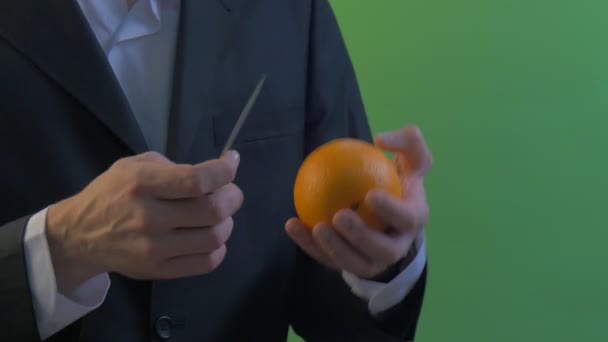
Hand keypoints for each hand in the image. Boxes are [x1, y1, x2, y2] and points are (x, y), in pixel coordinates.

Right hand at [46, 151, 242, 293]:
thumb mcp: (134, 166)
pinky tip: (210, 236)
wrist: (80, 236)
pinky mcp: (159, 271)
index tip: (231, 162)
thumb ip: (173, 167)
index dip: (224, 171)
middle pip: (212, 210)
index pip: (197, 180)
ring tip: (219, 215)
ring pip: (214, 238)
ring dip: (227, 223)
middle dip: (233, 196)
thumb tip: (214, 174)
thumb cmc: (112, 194)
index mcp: (142, 184)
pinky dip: (218, 248)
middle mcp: (149, 217)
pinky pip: (206, 263)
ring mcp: (155, 248)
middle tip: (230, 191)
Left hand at [286, 126, 431, 278]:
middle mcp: (397, 245)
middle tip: (339, 216)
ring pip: (356, 264)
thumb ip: (406, 140)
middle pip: (384, 251)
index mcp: (414, 219)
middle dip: (361, 237)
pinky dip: (308, 245)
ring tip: (316, 228)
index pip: (407, 218)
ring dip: (335, 249)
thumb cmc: (396, 176)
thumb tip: (381, 140)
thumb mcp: (410, 155)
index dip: (392, 211)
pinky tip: (292, 224)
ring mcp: (373, 260)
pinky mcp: (349, 264)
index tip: (370, 194)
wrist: (387, 208)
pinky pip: (328, 258)